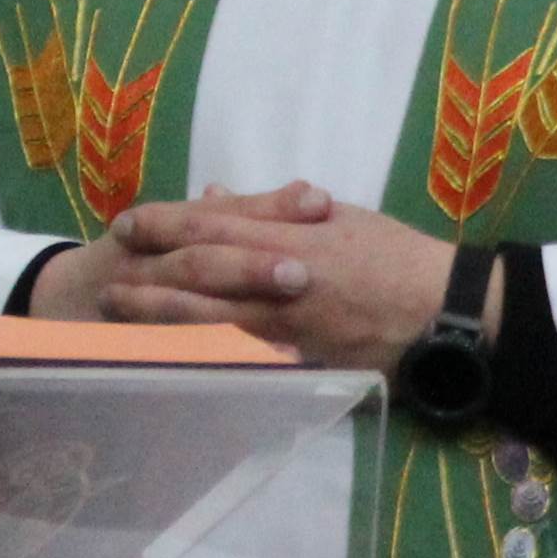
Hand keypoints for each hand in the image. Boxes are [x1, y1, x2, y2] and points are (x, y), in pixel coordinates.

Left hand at [30, 184, 454, 368]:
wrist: (449, 312)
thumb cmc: (397, 255)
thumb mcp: (340, 217)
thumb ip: (276, 209)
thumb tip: (219, 193)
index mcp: (290, 238)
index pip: (211, 227)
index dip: (163, 224)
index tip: (126, 223)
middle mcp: (281, 284)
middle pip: (199, 276)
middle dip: (148, 274)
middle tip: (107, 273)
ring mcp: (288, 329)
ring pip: (209, 321)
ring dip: (158, 317)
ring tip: (119, 312)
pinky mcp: (300, 363)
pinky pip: (240, 359)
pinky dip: (200, 353)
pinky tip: (168, 352)